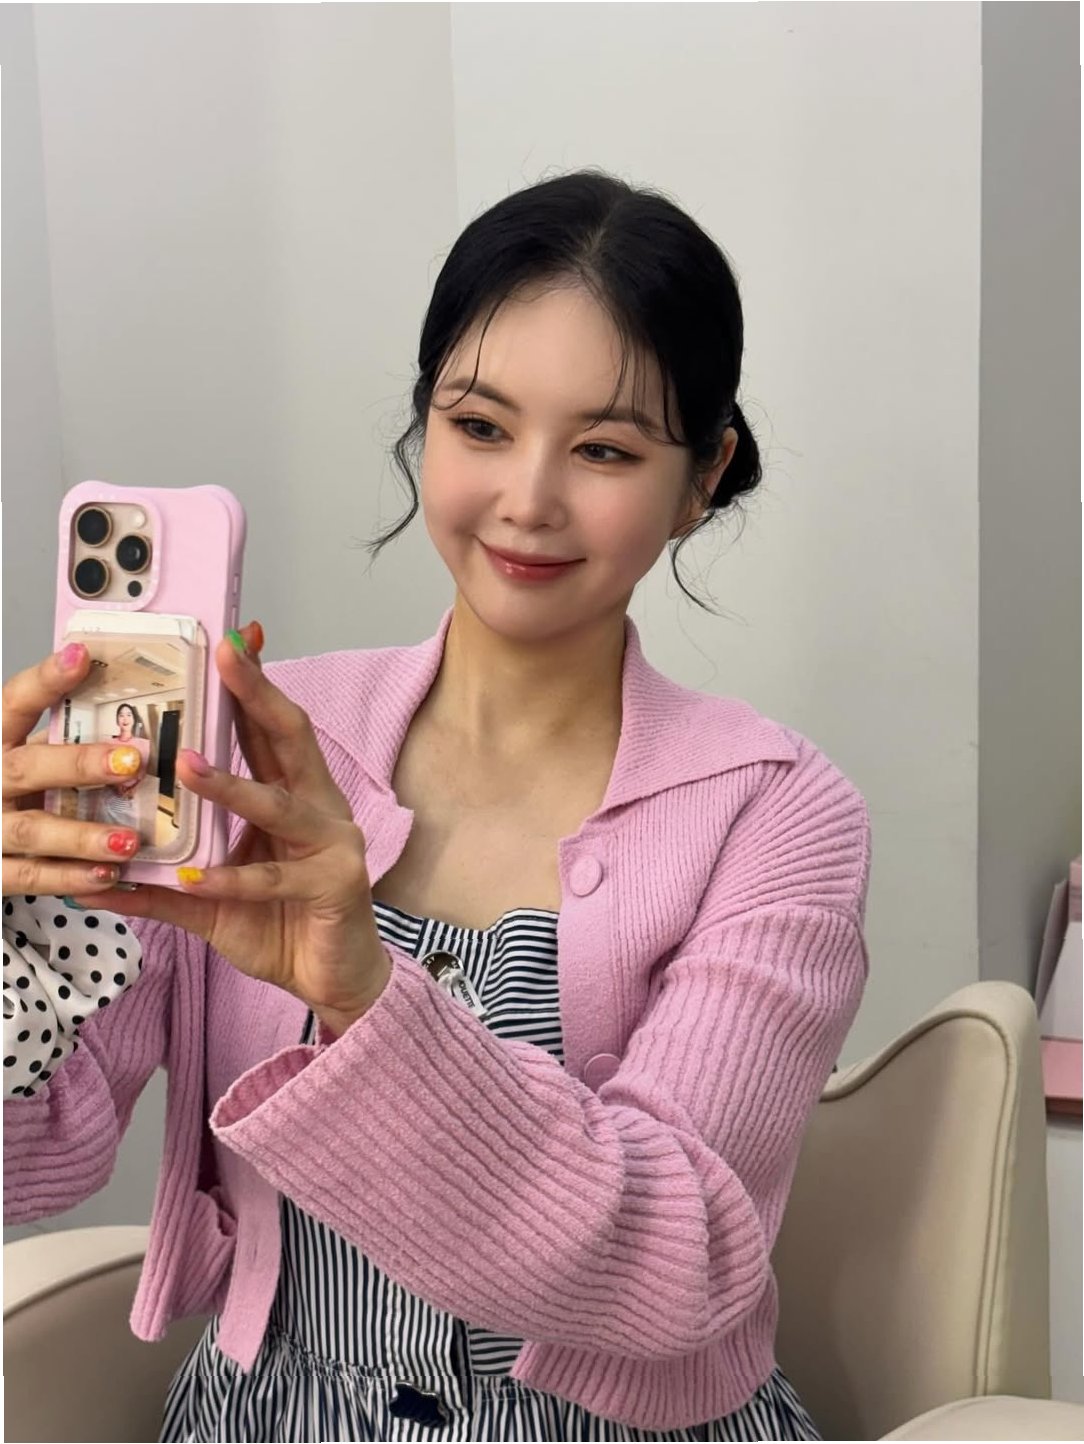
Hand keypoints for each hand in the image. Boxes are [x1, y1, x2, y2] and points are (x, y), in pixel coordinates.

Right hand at [3, 645, 145, 896]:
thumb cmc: (14, 787)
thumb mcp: (29, 749)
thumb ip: (68, 732)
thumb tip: (148, 706)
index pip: (14, 701)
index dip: (46, 679)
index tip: (82, 656)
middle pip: (26, 766)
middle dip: (79, 764)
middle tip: (132, 761)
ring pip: (31, 830)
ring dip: (83, 836)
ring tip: (130, 840)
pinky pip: (31, 877)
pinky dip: (70, 878)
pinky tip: (108, 876)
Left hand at [77, 624, 390, 1029]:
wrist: (334, 981)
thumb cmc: (281, 927)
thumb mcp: (210, 901)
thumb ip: (161, 886)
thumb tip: (97, 882)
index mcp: (295, 797)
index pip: (267, 731)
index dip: (251, 684)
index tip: (231, 639)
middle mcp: (319, 808)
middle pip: (289, 739)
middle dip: (256, 694)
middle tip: (226, 655)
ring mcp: (333, 844)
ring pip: (279, 805)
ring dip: (231, 785)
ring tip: (186, 766)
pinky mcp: (335, 885)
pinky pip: (274, 879)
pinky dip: (232, 877)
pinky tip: (193, 875)